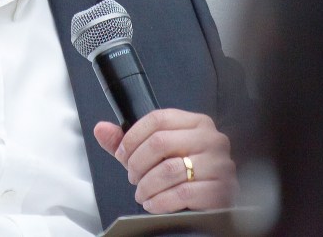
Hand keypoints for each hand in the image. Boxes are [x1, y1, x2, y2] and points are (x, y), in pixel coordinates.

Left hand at [93, 109, 237, 213]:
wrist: (213, 202)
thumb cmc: (185, 174)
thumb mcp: (155, 155)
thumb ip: (127, 141)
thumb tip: (101, 129)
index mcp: (196, 123)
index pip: (157, 119)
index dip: (132, 137)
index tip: (122, 154)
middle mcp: (212, 138)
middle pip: (160, 142)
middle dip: (137, 163)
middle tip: (132, 177)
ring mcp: (220, 163)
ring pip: (169, 169)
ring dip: (147, 185)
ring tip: (141, 193)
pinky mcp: (221, 189)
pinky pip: (182, 193)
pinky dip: (161, 201)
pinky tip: (153, 203)